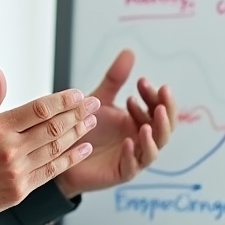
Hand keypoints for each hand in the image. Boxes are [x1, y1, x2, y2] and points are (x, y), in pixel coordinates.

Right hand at [0, 68, 100, 224]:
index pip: (39, 109)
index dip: (62, 101)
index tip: (78, 94)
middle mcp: (9, 148)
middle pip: (53, 127)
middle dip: (78, 114)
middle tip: (95, 104)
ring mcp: (16, 171)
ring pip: (55, 148)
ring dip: (78, 134)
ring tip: (92, 122)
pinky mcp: (20, 190)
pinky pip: (51, 171)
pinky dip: (70, 159)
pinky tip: (83, 148)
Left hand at [54, 49, 174, 198]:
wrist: (60, 153)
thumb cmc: (84, 128)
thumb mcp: (100, 100)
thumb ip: (115, 79)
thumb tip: (129, 52)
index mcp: (139, 122)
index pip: (158, 108)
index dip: (154, 95)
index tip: (142, 81)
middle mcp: (140, 139)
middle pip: (164, 128)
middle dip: (164, 111)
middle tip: (160, 95)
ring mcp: (133, 157)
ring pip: (154, 149)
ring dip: (154, 135)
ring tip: (147, 122)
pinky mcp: (120, 173)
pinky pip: (132, 166)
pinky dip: (132, 154)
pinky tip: (127, 142)